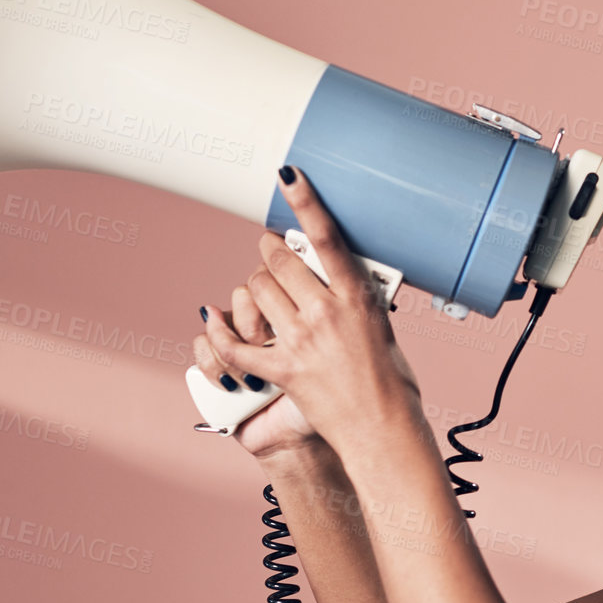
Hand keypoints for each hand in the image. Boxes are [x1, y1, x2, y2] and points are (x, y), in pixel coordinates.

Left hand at [201, 166, 425, 457]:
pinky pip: (236, 345)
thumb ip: (358, 299)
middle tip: (269, 250)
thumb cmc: (390, 380)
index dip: (305, 202)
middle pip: (279, 262)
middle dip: (269, 251)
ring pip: (257, 292)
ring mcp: (300, 341)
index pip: (326, 238)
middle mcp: (326, 313)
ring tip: (261, 292)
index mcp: (356, 298)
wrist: (382, 427)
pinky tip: (212, 320)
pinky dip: (220, 333)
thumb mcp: (383, 327)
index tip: (288, 175)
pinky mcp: (281, 369)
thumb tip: (345, 279)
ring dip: (254, 288)